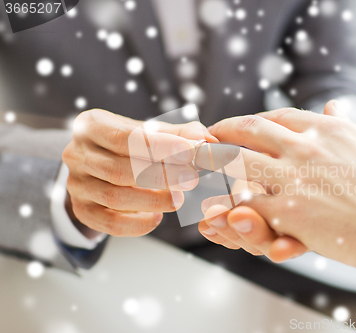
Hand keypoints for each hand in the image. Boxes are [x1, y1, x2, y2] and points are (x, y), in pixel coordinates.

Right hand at [62, 109, 216, 236]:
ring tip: (178, 200)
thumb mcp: (150, 133)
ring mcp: (76, 184)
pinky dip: (136, 224)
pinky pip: (108, 223)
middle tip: (191, 180)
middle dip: (161, 176)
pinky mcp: (81, 210)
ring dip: (152, 200)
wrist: (98, 165)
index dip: (161, 146)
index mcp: (92, 126)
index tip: (191, 153)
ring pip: (115, 197)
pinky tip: (157, 218)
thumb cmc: (130, 146)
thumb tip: (208, 140)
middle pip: (120, 169)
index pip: (128, 138)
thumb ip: (179, 135)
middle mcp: (77, 154)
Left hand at [200, 102, 355, 273]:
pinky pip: (247, 202)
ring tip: (189, 160)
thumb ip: (346, 126)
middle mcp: (307, 146)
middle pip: (250, 131)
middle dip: (222, 132)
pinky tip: (208, 197)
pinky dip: (225, 199)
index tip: (233, 125)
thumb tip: (334, 105)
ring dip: (210, 160)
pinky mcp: (290, 211)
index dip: (250, 121)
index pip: (277, 117)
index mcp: (327, 129)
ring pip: (238, 162)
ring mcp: (295, 177)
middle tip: (201, 136)